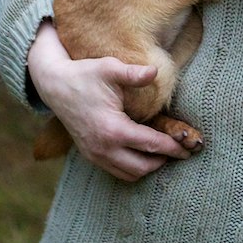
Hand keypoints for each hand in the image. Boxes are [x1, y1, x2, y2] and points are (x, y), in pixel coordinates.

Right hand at [27, 22, 192, 181]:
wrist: (55, 85)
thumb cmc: (85, 74)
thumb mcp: (110, 68)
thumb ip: (133, 73)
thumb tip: (156, 71)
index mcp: (112, 129)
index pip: (150, 145)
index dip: (171, 147)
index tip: (188, 148)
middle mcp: (103, 148)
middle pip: (142, 167)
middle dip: (163, 161)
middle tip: (181, 152)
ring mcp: (94, 154)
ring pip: (129, 174)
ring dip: (148, 167)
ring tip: (165, 153)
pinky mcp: (90, 155)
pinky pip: (116, 171)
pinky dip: (133, 167)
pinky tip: (143, 153)